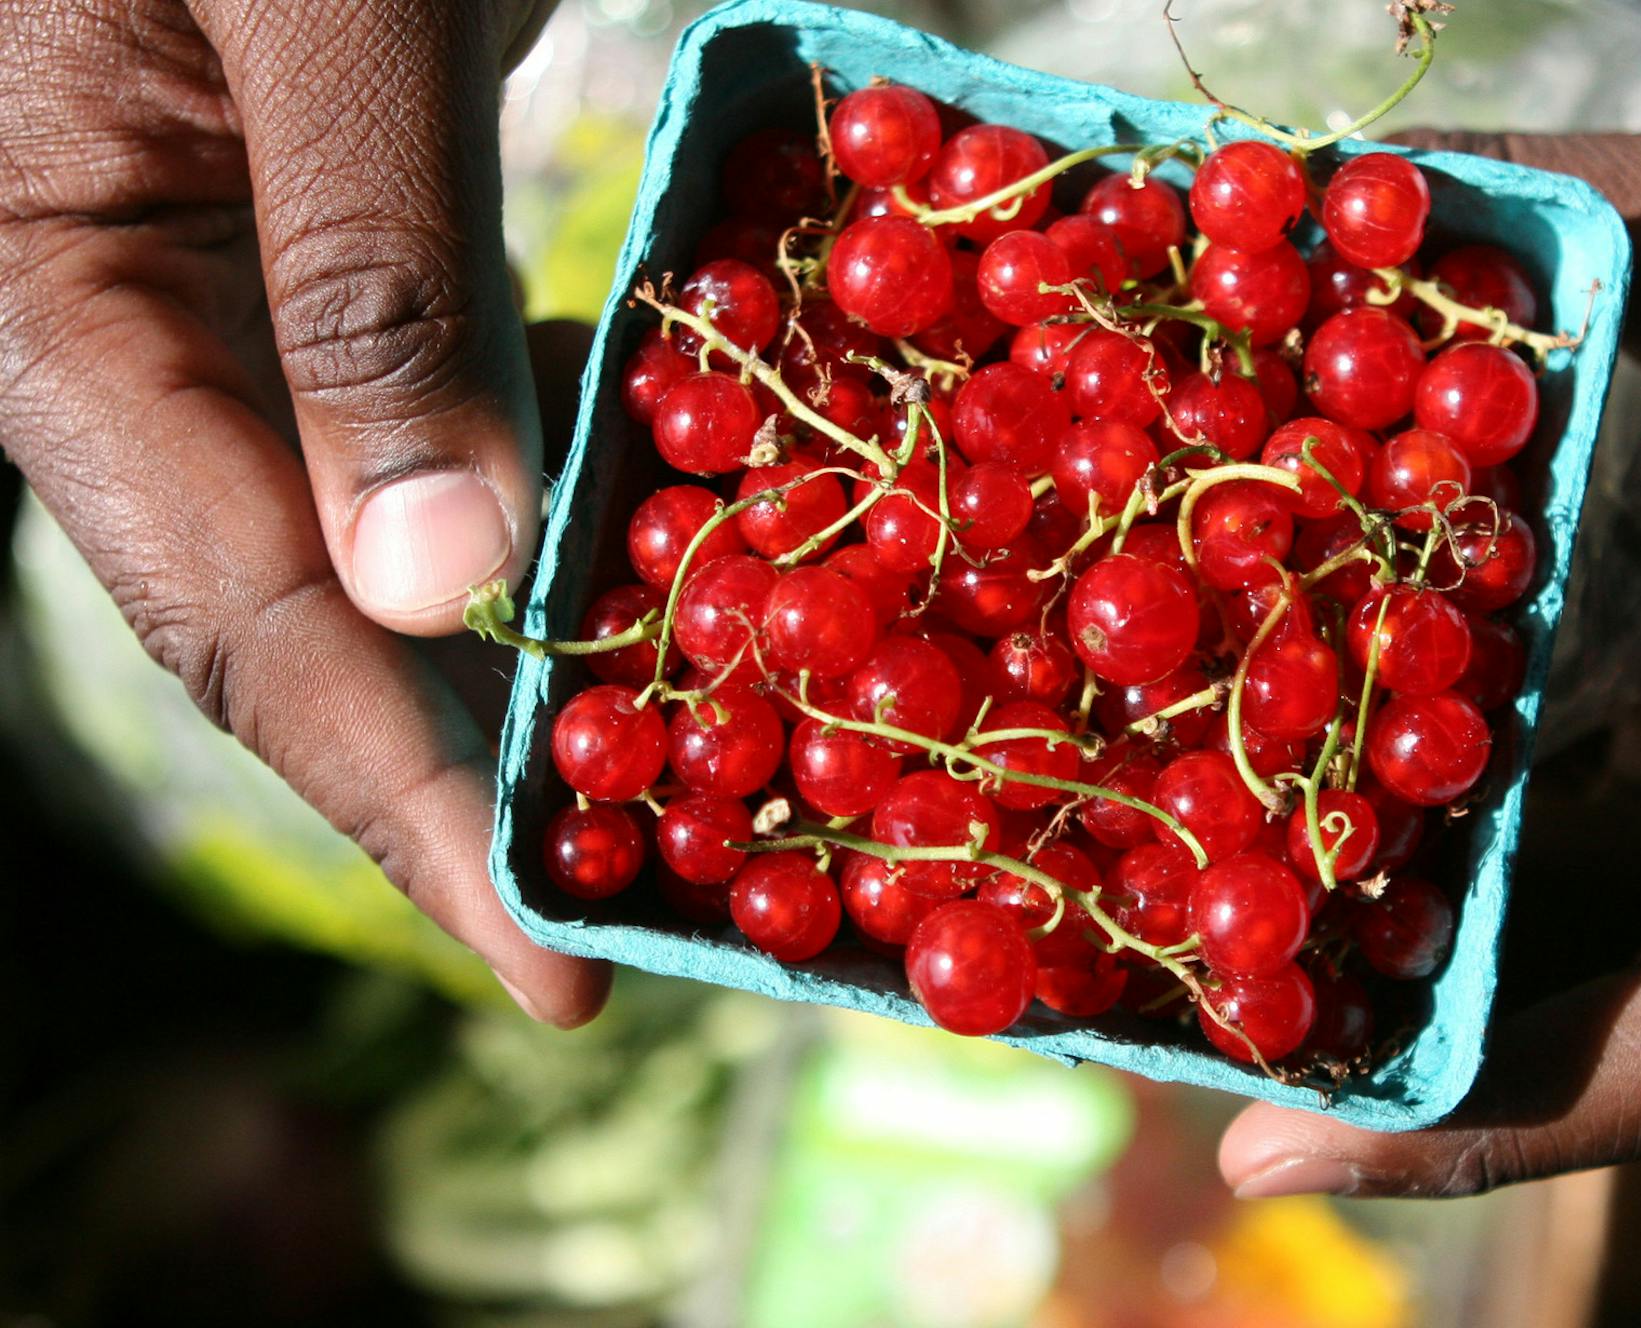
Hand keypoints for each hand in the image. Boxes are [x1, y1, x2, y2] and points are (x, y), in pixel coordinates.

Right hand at [0, 1, 608, 1024]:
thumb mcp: (311, 8)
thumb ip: (360, 282)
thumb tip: (436, 590)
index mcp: (51, 303)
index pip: (244, 628)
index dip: (402, 812)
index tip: (559, 963)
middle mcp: (135, 335)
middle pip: (310, 623)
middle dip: (476, 778)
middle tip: (652, 909)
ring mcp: (237, 296)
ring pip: (385, 531)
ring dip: (533, 657)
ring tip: (686, 775)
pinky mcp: (338, 239)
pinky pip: (446, 404)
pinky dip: (557, 488)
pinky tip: (663, 545)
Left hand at [1220, 57, 1640, 1196]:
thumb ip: (1571, 227)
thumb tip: (1311, 207)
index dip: (1502, 1117)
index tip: (1287, 1153)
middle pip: (1617, 1028)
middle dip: (1406, 1074)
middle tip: (1183, 1067)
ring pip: (1582, 949)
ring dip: (1399, 969)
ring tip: (1192, 962)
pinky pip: (1565, 839)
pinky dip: (1428, 847)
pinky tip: (1278, 810)